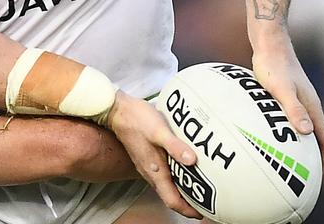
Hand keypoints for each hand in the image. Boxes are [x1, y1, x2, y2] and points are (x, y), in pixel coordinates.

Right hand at [106, 91, 202, 219]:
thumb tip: (192, 160)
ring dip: (182, 191)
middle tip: (206, 203)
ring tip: (199, 187)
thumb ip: (175, 146)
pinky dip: (176, 178)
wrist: (117, 110)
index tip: (203, 212)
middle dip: (188, 203)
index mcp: (154, 171)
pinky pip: (163, 175)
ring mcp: (147, 165)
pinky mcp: (147, 158)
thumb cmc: (136, 120)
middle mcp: (150, 172)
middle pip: (170, 196)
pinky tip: (184, 168)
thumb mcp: (158, 131)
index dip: (188, 210)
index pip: (172, 201)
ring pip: (167, 187)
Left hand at [251, 41, 323, 167]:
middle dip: (310, 154)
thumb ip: (293, 109)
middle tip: (298, 170)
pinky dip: (280, 127)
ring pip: (299, 125)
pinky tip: (263, 131)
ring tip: (281, 155)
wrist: (269, 44)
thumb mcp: (282, 89)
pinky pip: (284, 116)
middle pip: (314, 135)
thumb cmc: (274, 65)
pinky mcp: (281, 93)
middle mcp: (307, 105)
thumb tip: (306, 133)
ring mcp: (295, 98)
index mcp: (312, 107)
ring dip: (295, 141)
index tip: (316, 174)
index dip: (323, 158)